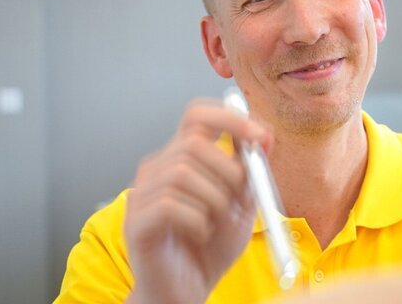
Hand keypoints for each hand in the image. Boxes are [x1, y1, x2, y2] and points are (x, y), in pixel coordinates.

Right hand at [124, 99, 270, 303]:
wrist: (188, 289)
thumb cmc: (212, 245)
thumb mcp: (243, 202)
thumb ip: (250, 168)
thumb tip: (266, 134)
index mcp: (182, 157)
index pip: (197, 115)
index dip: (229, 118)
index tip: (260, 137)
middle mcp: (157, 168)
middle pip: (193, 143)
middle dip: (229, 172)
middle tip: (239, 202)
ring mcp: (142, 193)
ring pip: (182, 174)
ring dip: (214, 201)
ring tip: (217, 223)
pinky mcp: (135, 221)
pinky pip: (169, 205)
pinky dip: (196, 221)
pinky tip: (200, 234)